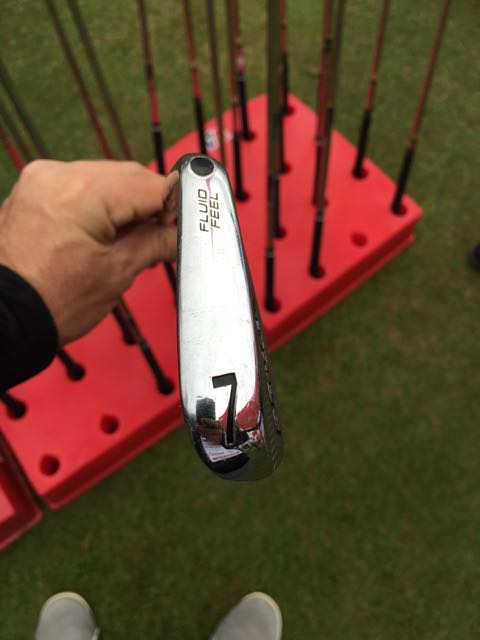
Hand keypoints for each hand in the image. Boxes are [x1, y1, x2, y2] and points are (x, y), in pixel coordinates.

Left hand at [0, 159, 177, 344]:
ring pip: (106, 179)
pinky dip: (102, 203)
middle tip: (166, 235)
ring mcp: (43, 180)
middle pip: (128, 176)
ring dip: (127, 203)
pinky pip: (82, 185)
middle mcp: (58, 175)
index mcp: (81, 193)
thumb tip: (183, 231)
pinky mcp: (35, 190)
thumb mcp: (118, 272)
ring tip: (134, 238)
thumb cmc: (52, 302)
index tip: (189, 223)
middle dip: (152, 203)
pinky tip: (109, 230)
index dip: (176, 204)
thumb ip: (157, 241)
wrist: (7, 319)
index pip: (149, 184)